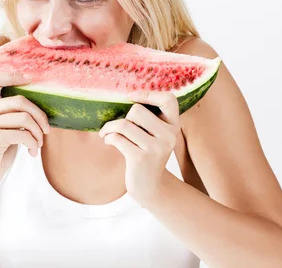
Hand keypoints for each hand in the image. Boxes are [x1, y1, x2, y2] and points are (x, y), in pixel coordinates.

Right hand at [0, 70, 50, 199]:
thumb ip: (13, 117)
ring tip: (38, 144)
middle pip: (19, 100)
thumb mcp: (4, 131)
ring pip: (24, 117)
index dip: (13, 75)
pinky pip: (23, 134)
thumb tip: (38, 108)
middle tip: (46, 130)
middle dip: (39, 115)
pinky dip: (33, 143)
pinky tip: (32, 153)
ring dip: (38, 133)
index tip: (31, 78)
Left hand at [98, 90, 180, 205]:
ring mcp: (156, 148)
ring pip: (124, 124)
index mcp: (174, 125)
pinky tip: (109, 141)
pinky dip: (108, 137)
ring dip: (110, 127)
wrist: (150, 186)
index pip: (168, 99)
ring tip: (107, 133)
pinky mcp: (141, 158)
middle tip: (118, 128)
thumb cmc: (147, 153)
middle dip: (122, 117)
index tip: (131, 97)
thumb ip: (149, 118)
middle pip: (136, 110)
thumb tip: (126, 96)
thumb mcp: (155, 135)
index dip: (149, 94)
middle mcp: (169, 135)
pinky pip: (117, 138)